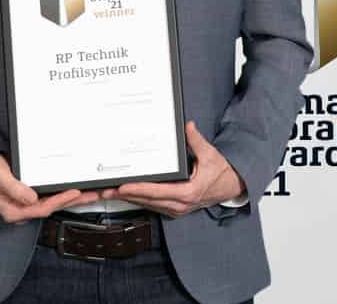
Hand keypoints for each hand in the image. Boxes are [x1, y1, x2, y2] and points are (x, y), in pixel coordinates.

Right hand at [0, 151, 99, 223]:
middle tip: (90, 195)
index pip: (42, 208)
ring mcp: (26, 203)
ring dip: (70, 199)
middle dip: (72, 201)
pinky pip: (49, 197)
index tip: (74, 193)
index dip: (59, 201)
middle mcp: (21, 209)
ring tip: (88, 194)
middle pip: (51, 208)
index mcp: (13, 210)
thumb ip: (14, 188)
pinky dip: (62, 193)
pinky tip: (73, 191)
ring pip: (52, 203)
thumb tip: (31, 199)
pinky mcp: (29, 196)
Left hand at [102, 122, 243, 216]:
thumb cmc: (220, 172)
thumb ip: (196, 140)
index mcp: (187, 192)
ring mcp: (177, 209)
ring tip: (110, 193)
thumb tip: (188, 127)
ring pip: (148, 205)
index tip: (123, 187)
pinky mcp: (175, 208)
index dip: (138, 190)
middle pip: (147, 201)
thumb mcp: (210, 154)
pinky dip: (139, 199)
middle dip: (125, 195)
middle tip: (106, 190)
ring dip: (129, 199)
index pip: (157, 192)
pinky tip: (127, 195)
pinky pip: (153, 205)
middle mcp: (180, 204)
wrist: (231, 186)